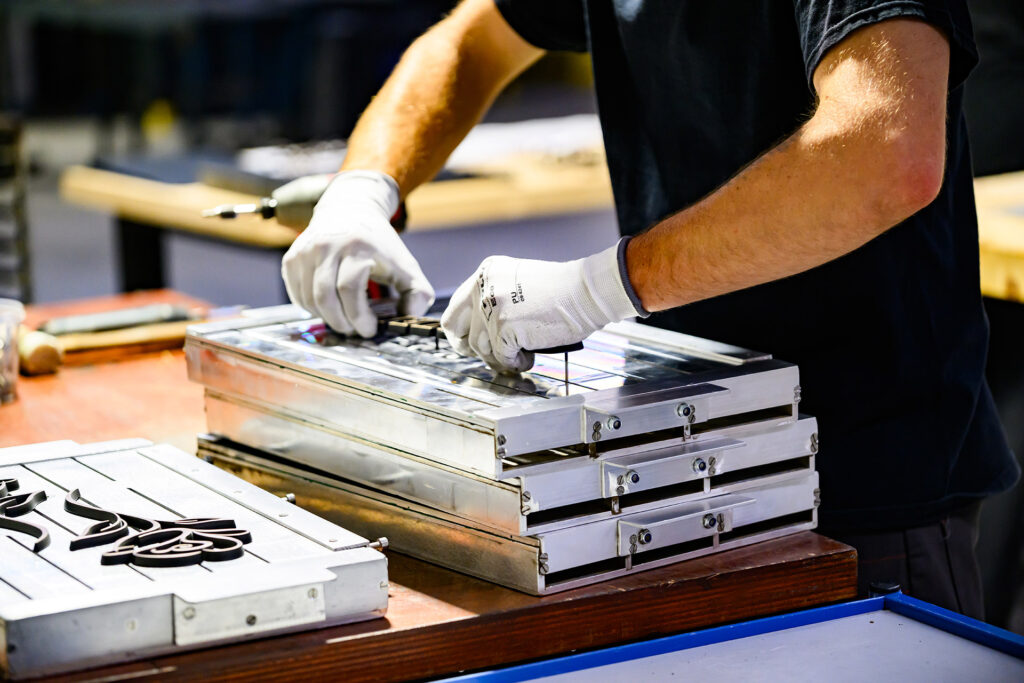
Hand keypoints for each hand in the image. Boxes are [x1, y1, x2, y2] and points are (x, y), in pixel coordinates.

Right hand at [281, 171, 433, 335]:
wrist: (349, 209)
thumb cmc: (379, 243)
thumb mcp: (406, 264)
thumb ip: (417, 292)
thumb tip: (410, 317)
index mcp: (357, 246)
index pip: (349, 289)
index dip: (359, 316)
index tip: (370, 329)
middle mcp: (326, 246)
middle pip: (325, 296)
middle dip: (341, 322)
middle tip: (354, 331)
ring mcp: (305, 251)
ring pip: (309, 299)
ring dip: (326, 318)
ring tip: (343, 321)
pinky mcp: (292, 258)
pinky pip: (297, 294)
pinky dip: (312, 309)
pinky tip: (329, 308)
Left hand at [441, 242, 640, 372]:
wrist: (586, 292)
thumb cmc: (563, 292)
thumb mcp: (518, 285)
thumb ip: (497, 301)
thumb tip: (483, 333)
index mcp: (485, 274)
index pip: (455, 308)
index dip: (460, 330)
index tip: (467, 342)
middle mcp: (483, 287)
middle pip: (457, 329)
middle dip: (467, 348)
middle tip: (485, 358)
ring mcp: (491, 307)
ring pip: (481, 348)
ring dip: (500, 358)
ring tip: (521, 356)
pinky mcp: (504, 327)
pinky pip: (502, 358)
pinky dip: (517, 363)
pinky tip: (529, 357)